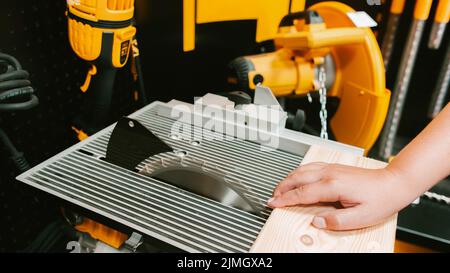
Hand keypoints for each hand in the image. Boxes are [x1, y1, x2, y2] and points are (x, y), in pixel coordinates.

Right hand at [267, 162, 416, 230]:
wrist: (393, 182)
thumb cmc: (381, 199)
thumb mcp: (360, 217)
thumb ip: (336, 221)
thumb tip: (316, 221)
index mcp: (333, 186)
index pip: (302, 193)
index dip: (285, 199)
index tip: (273, 203)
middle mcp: (329, 174)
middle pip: (297, 178)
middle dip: (281, 188)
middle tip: (272, 197)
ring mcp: (331, 168)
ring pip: (302, 170)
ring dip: (288, 179)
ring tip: (279, 188)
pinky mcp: (334, 167)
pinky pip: (309, 166)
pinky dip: (297, 172)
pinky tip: (296, 177)